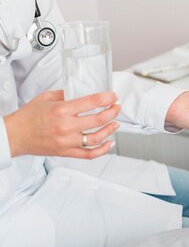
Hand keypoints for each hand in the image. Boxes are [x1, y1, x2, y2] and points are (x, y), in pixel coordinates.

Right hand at [4, 90, 119, 158]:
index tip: (113, 97)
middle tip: (117, 108)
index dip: (107, 98)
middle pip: (99, 119)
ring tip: (116, 123)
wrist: (14, 135)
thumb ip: (65, 94)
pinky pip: (90, 154)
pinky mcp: (67, 152)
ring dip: (111, 129)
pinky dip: (103, 150)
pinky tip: (110, 143)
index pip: (92, 102)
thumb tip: (81, 92)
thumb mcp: (46, 98)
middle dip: (113, 112)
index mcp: (62, 110)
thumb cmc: (27, 117)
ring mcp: (68, 141)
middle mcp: (67, 126)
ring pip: (98, 137)